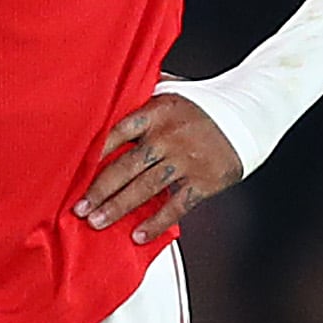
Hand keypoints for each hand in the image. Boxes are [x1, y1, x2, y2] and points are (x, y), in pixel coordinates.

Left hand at [77, 93, 241, 244]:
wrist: (247, 114)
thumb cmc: (205, 103)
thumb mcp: (173, 89)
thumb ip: (144, 91)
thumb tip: (114, 87)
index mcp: (156, 112)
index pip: (117, 132)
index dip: (95, 153)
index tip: (74, 170)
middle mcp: (167, 136)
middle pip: (126, 166)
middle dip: (99, 190)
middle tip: (80, 208)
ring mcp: (185, 160)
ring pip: (145, 188)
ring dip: (118, 207)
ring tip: (97, 222)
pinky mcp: (202, 181)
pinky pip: (175, 206)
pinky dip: (156, 222)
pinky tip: (138, 234)